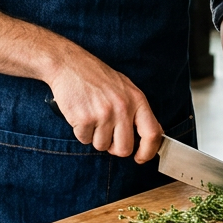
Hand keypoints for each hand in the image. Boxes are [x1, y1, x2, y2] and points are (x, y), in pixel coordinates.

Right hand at [48, 50, 162, 163]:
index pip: (152, 133)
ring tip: (92, 116)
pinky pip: (85, 140)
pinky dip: (81, 131)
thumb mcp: (125, 87)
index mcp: (136, 99)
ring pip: (102, 146)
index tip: (140, 157)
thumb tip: (151, 133)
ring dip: (95, 137)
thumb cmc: (96, 76)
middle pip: (124, 148)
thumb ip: (138, 109)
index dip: (148, 151)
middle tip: (107, 136)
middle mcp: (122, 108)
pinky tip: (80, 114)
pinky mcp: (84, 119)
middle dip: (114, 148)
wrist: (69, 65)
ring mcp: (103, 114)